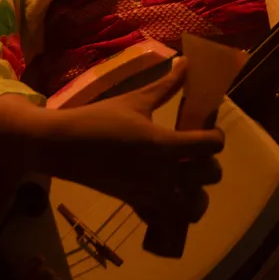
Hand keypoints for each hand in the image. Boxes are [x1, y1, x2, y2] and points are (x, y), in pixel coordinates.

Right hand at [31, 57, 224, 224]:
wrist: (62, 146)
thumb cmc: (99, 119)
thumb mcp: (135, 100)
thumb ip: (166, 86)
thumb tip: (187, 62)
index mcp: (164, 145)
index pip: (211, 145)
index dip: (216, 136)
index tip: (207, 128)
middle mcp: (162, 174)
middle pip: (209, 176)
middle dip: (209, 163)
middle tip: (196, 152)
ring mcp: (149, 194)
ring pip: (192, 206)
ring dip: (196, 193)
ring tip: (188, 178)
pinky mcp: (136, 204)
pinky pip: (165, 217)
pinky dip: (172, 211)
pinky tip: (168, 193)